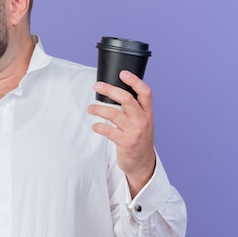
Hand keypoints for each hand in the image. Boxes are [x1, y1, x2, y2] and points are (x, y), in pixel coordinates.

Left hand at [88, 70, 156, 197]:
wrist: (143, 163)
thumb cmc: (139, 138)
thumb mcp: (142, 122)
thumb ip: (133, 109)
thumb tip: (115, 92)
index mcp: (147, 113)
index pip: (145, 92)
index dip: (135, 81)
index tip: (122, 73)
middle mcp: (143, 120)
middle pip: (126, 99)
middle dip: (110, 90)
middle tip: (97, 86)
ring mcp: (134, 131)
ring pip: (113, 114)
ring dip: (98, 109)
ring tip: (90, 108)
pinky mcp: (125, 142)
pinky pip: (108, 131)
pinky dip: (98, 127)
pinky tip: (95, 126)